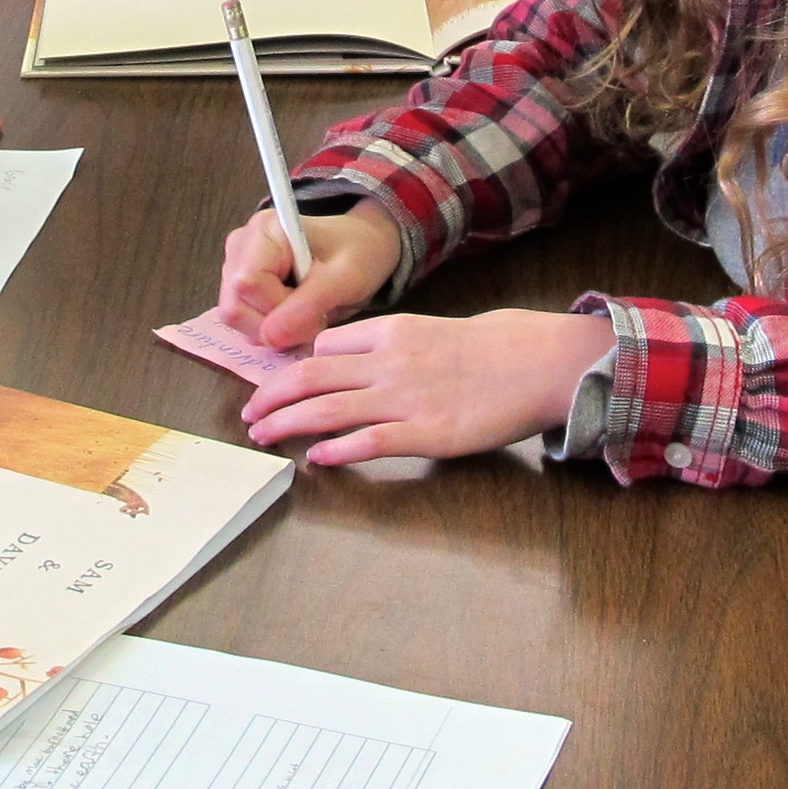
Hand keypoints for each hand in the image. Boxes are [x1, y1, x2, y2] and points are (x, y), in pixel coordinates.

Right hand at [218, 202, 404, 349]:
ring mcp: (237, 267)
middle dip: (274, 325)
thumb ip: (308, 305)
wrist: (365, 248)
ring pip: (237, 318)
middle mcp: (242, 246)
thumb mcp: (346, 278)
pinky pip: (245, 323)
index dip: (278, 309)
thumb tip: (270, 336)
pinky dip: (272, 330)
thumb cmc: (359, 254)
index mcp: (264, 231)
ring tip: (308, 315)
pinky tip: (297, 316)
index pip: (247, 285)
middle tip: (313, 318)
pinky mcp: (242, 289)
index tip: (315, 309)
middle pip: (234, 306)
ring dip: (274, 330)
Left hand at [239, 309, 614, 466]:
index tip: (282, 386)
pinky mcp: (425, 433)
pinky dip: (335, 450)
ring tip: (262, 436)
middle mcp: (388, 361)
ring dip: (286, 424)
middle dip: (271, 396)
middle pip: (310, 376)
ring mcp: (404, 398)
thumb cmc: (495, 347)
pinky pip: (367, 442)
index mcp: (391, 331)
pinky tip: (315, 459)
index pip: (325, 346)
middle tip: (249, 414)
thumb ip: (395, 344)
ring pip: (326, 409)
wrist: (538, 362)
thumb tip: (359, 360)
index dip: (297, 368)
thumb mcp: (435, 329)